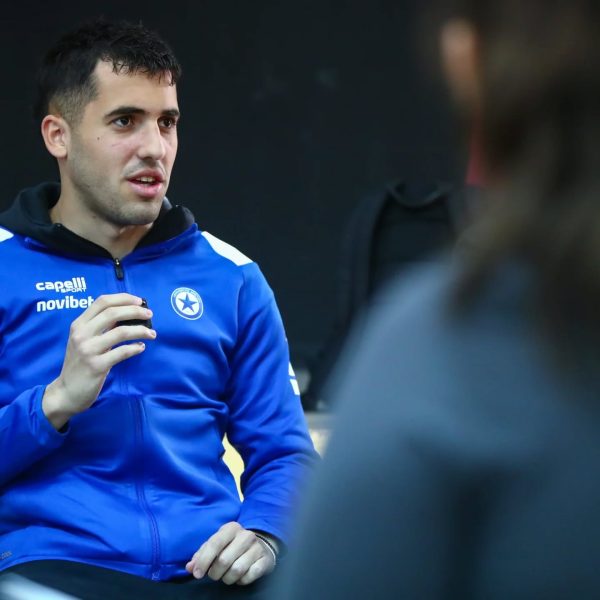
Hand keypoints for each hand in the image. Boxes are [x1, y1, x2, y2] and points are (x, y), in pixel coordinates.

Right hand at [42, 293, 155, 429]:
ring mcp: (88, 350)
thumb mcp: (84, 340)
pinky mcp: (96, 366)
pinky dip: (135, 348)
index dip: (123, 298)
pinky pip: (121, 352)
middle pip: (112, 313)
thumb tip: (127, 312)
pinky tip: (141, 347)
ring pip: (120, 332)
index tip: (139, 301)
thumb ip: (101, 326)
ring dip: (140, 330)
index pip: (102, 302)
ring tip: (152, 333)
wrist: (66, 392)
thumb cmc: (79, 363)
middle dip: (135, 311)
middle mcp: (81, 334)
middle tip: (149, 314)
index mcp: (79, 324)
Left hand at [186, 522, 275, 585]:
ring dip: (227, 578)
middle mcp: (246, 535)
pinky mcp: (265, 560)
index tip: (197, 574)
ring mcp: (257, 547)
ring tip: (226, 576)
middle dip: (215, 573)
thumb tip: (189, 568)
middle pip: (224, 560)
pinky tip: (240, 576)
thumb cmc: (232, 546)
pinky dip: (241, 581)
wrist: (260, 546)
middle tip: (214, 575)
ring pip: (236, 570)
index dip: (203, 561)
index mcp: (231, 528)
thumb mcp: (217, 545)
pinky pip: (249, 576)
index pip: (214, 544)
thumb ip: (202, 555)